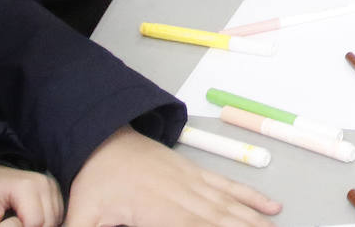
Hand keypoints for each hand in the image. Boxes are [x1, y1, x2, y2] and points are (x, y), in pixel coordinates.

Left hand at [0, 164, 63, 226]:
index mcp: (28, 186)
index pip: (34, 222)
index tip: (9, 224)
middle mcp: (46, 185)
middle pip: (48, 222)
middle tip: (16, 224)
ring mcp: (54, 188)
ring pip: (56, 220)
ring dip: (42, 226)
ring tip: (23, 222)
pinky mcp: (57, 193)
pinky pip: (58, 216)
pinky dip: (47, 223)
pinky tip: (32, 221)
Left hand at [64, 126, 280, 226]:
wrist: (102, 137)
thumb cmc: (93, 181)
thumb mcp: (82, 216)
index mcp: (160, 214)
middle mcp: (184, 199)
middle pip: (223, 223)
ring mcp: (194, 185)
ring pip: (232, 208)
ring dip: (257, 222)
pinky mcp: (197, 175)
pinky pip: (230, 188)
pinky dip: (252, 199)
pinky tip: (272, 208)